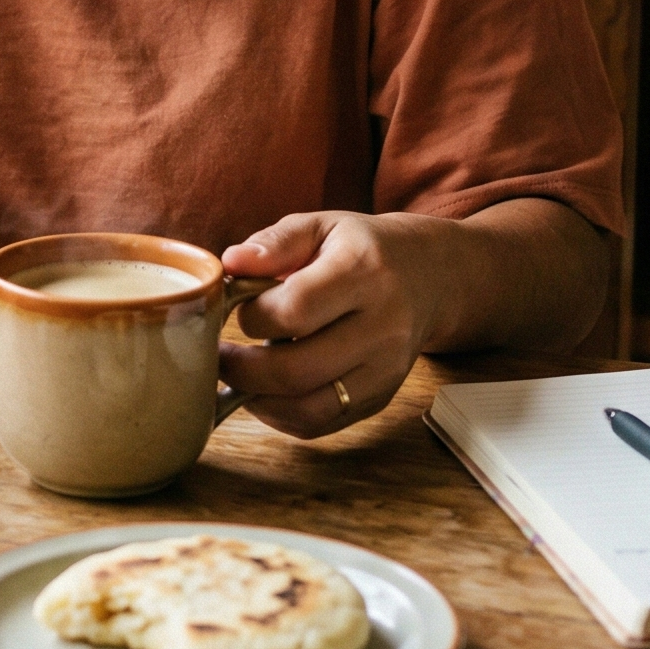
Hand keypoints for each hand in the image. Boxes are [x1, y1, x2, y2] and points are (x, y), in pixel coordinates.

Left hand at [219, 211, 449, 438]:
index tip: (236, 305)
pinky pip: (323, 423)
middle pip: (298, 369)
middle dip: (243, 368)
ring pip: (310, 408)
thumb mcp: (322, 225)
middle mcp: (383, 326)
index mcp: (364, 272)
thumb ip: (276, 241)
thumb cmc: (363, 247)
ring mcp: (386, 369)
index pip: (295, 309)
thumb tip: (230, 263)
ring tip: (235, 377)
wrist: (432, 276)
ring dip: (258, 400)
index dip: (252, 314)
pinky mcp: (382, 397)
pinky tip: (264, 392)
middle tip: (218, 355)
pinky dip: (282, 416)